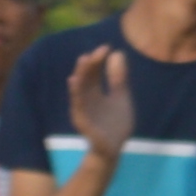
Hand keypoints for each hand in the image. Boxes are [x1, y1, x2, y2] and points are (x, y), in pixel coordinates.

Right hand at [65, 43, 141, 158]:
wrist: (113, 148)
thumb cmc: (115, 123)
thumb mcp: (120, 97)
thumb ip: (118, 78)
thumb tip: (118, 53)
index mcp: (95, 91)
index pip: (94, 72)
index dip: (99, 60)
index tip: (106, 47)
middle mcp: (86, 97)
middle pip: (86, 77)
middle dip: (91, 64)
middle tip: (97, 51)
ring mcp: (83, 108)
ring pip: (79, 88)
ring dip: (80, 74)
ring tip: (83, 60)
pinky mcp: (81, 120)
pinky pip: (78, 105)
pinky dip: (76, 93)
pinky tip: (74, 82)